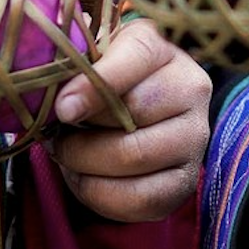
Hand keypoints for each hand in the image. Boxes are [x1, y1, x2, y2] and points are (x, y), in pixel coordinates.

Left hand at [50, 20, 209, 222]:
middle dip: (81, 134)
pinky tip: (85, 179)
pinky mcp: (185, 180)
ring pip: (134, 158)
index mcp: (162, 50)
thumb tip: (58, 99)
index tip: (62, 109)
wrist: (130, 114)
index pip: (135, 57)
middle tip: (55, 138)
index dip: (95, 85)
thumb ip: (75, 65)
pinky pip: (141, 198)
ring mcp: (193, 138)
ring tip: (67, 157)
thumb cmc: (102, 81)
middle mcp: (190, 89)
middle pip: (131, 115)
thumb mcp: (90, 59)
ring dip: (85, 165)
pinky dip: (100, 194)